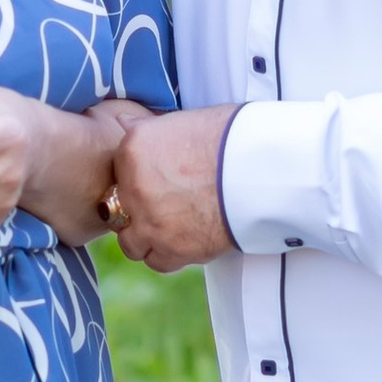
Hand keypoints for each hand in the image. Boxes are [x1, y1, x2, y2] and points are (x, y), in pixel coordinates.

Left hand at [107, 105, 236, 272]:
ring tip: (169, 227)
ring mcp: (150, 221)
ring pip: (131, 242)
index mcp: (133, 149)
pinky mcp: (172, 249)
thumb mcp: (184, 121)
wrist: (263, 168)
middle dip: (137, 209)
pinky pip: (156, 261)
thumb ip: (150, 127)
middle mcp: (134, 187)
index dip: (134, 179)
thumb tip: (124, 122)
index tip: (154, 181)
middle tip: (165, 203)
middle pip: (118, 208)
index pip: (118, 171)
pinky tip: (183, 240)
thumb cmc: (231, 137)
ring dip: (145, 237)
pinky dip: (167, 254)